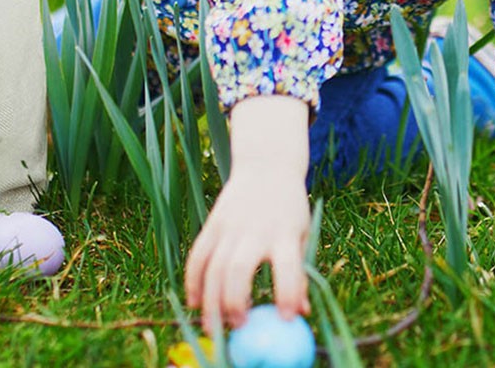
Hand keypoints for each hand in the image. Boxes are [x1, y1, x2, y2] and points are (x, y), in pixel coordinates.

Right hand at [184, 95, 310, 333]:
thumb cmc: (289, 207)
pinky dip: (192, 280)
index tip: (285, 319)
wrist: (266, 165)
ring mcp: (229, 225)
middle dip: (235, 302)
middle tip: (239, 328)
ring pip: (213, 266)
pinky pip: (197, 255)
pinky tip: (194, 302)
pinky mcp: (212, 223)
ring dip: (211, 300)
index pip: (288, 265)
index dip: (287, 293)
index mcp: (284, 232)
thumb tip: (300, 312)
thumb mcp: (302, 234)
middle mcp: (254, 229)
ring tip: (215, 328)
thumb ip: (299, 272)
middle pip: (238, 269)